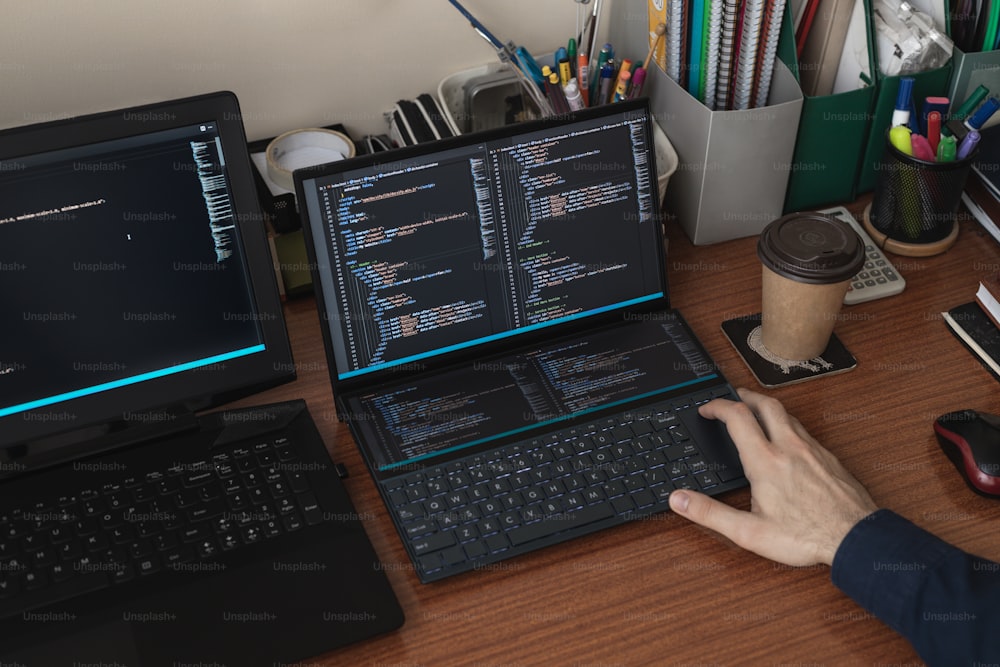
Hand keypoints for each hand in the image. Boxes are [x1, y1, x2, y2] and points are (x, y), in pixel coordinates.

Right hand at [668, 388, 878, 565]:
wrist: (856, 537)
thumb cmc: (806, 537)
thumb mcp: (749, 532)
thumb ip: (710, 514)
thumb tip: (679, 500)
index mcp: (765, 461)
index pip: (737, 417)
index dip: (718, 406)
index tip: (707, 409)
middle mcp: (789, 447)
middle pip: (765, 404)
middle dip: (744, 396)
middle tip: (732, 397)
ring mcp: (812, 450)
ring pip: (787, 414)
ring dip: (767, 407)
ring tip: (756, 413)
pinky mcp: (828, 457)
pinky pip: (804, 430)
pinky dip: (788, 425)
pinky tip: (787, 440)